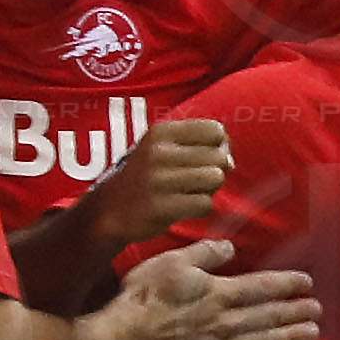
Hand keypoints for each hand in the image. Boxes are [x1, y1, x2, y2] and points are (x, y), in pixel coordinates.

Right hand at [85, 118, 234, 247]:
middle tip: (195, 181)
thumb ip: (199, 147)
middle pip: (219, 157)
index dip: (219, 146)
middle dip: (215, 171)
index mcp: (161, 131)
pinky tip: (183, 207)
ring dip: (209, 190)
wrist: (109, 209)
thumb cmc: (146, 177)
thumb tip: (230, 162)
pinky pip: (205, 204)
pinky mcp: (161, 207)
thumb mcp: (163, 148)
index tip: (206, 159)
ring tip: (189, 193)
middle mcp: (159, 152)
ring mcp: (158, 180)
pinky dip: (200, 208)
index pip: (215, 130)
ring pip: (215, 179)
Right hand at [110, 240, 319, 339]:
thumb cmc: (143, 299)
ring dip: (289, 337)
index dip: (288, 284)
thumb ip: (203, 255)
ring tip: (311, 334)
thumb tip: (229, 248)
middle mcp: (225, 322)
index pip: (262, 287)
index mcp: (218, 293)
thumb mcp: (171, 263)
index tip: (307, 283)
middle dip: (296, 312)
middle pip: (269, 316)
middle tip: (318, 311)